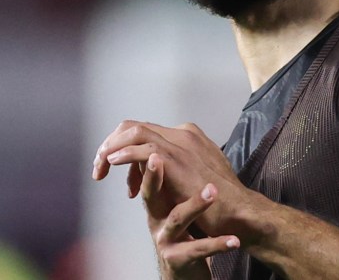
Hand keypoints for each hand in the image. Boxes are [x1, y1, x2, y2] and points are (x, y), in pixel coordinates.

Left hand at [91, 120, 262, 239]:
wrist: (237, 211)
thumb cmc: (217, 201)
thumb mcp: (191, 178)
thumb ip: (171, 168)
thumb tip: (150, 170)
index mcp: (187, 136)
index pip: (146, 132)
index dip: (126, 150)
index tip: (122, 176)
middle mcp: (183, 134)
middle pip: (134, 126)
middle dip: (112, 143)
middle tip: (100, 167)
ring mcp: (180, 144)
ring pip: (133, 131)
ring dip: (111, 147)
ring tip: (100, 167)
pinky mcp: (176, 159)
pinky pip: (141, 148)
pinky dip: (122, 154)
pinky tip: (111, 165)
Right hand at [141, 153, 239, 278]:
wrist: (184, 271)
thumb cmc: (180, 234)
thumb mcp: (170, 208)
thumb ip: (167, 184)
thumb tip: (164, 150)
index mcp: (156, 204)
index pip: (148, 179)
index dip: (145, 163)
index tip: (150, 146)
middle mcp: (157, 220)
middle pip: (151, 196)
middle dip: (153, 177)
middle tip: (159, 159)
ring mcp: (167, 240)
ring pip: (177, 219)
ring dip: (194, 204)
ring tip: (211, 192)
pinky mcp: (179, 259)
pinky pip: (199, 249)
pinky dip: (218, 244)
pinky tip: (233, 241)